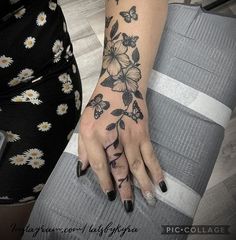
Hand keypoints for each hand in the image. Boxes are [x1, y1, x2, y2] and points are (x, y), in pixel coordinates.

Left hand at [76, 82, 166, 212]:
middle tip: (128, 206)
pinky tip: (161, 182)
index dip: (104, 182)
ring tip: (149, 200)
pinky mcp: (143, 133)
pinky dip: (156, 169)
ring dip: (143, 184)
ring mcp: (129, 135)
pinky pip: (150, 155)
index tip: (110, 195)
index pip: (99, 165)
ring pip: (137, 165)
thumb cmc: (100, 104)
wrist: (121, 83)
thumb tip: (82, 170)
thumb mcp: (84, 123)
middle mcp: (111, 137)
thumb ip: (82, 148)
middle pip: (119, 168)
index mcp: (92, 135)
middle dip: (125, 189)